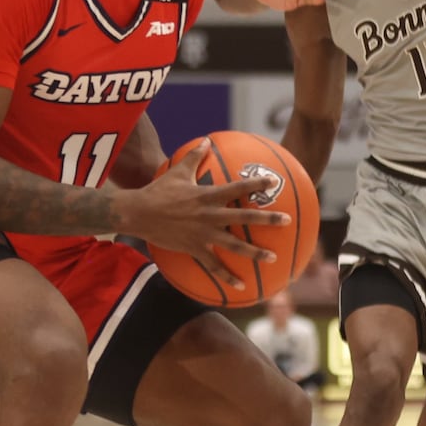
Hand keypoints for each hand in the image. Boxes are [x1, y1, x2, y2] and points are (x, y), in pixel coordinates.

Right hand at [117, 149, 289, 290]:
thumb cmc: (158, 191)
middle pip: (244, 218)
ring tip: (273, 257)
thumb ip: (194, 156)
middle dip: (267, 219)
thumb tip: (206, 140)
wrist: (138, 213)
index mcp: (208, 195)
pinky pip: (214, 266)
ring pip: (234, 246)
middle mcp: (210, 215)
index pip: (237, 187)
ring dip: (255, 253)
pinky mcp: (194, 249)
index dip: (256, 183)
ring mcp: (203, 234)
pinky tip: (241, 286)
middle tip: (286, 220)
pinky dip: (227, 276)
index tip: (274, 180)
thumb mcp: (177, 171)